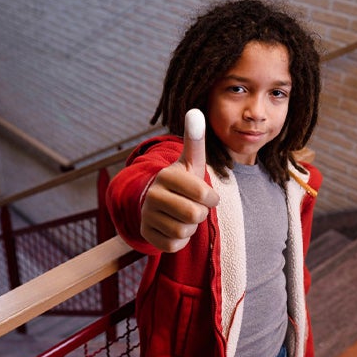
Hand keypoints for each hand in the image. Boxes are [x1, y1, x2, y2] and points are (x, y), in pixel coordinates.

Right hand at [140, 109, 219, 252]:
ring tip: (181, 216)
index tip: (206, 195)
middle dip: (200, 214)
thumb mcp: (191, 162)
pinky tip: (173, 227)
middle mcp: (153, 194)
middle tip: (193, 207)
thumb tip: (195, 110)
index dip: (210, 199)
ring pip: (183, 232)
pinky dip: (179, 241)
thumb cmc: (182, 181)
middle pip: (194, 215)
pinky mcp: (146, 233)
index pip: (203, 194)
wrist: (156, 202)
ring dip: (189, 227)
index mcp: (167, 175)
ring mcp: (147, 214)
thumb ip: (195, 140)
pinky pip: (173, 246)